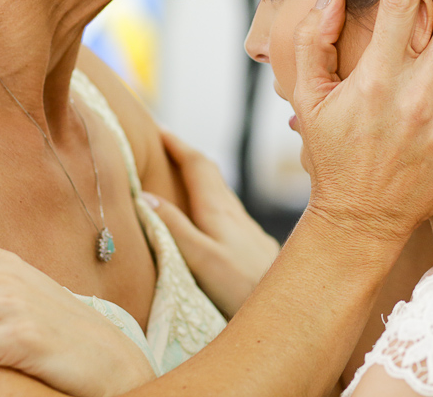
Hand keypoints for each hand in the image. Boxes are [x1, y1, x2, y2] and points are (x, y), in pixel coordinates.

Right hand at [142, 132, 279, 317]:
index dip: (177, 145)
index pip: (197, 165)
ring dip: (199, 176)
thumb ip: (173, 227)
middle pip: (210, 172)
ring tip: (180, 173)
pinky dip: (211, 197)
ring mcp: (245, 227)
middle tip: (163, 145)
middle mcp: (234, 212)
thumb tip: (144, 196)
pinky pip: (227, 207)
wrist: (288, 305)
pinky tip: (209, 211)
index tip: (156, 128)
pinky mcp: (252, 243)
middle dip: (186, 155)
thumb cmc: (241, 286)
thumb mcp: (200, 258)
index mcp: (218, 210)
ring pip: (220, 190)